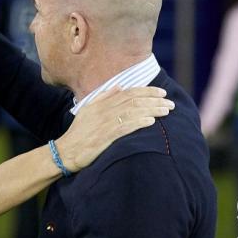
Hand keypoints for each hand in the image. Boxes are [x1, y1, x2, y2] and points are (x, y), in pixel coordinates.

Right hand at [55, 86, 173, 171]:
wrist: (66, 151)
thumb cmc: (78, 132)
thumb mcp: (88, 109)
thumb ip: (103, 96)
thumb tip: (119, 86)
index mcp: (101, 103)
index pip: (128, 93)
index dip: (146, 91)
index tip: (161, 92)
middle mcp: (104, 110)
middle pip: (134, 101)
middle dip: (154, 100)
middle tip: (170, 102)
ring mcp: (105, 123)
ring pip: (133, 112)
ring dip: (152, 110)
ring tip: (167, 111)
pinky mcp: (106, 136)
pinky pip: (126, 127)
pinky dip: (139, 122)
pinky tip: (152, 121)